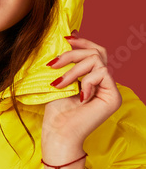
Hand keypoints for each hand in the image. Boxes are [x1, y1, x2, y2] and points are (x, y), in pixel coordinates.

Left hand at [42, 30, 121, 161]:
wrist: (58, 133)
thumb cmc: (56, 111)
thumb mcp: (60, 79)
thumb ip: (68, 62)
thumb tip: (71, 35)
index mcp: (94, 79)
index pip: (96, 52)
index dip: (83, 42)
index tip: (66, 38)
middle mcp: (105, 83)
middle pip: (97, 52)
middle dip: (72, 53)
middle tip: (53, 64)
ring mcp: (111, 90)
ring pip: (96, 60)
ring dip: (73, 70)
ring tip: (59, 84)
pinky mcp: (114, 97)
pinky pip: (101, 73)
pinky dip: (85, 81)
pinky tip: (78, 96)